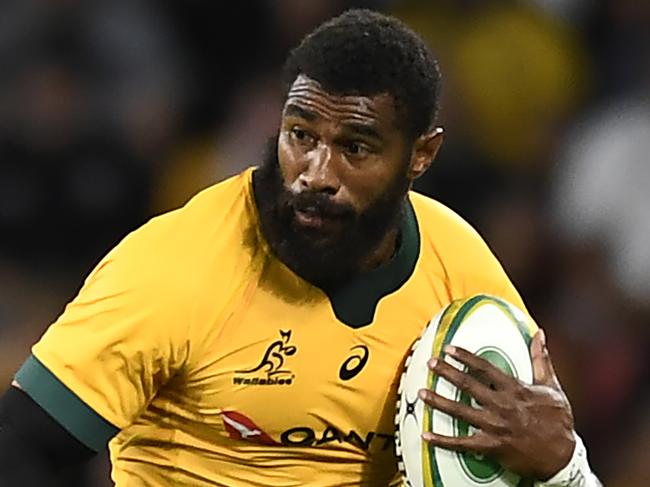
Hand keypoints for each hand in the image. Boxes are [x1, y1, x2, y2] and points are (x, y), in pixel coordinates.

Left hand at [418, 329, 574, 479]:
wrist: (563, 456)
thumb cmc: (557, 420)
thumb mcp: (551, 386)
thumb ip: (540, 359)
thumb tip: (539, 334)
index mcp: (514, 389)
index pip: (485, 368)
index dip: (465, 357)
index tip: (449, 349)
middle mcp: (502, 406)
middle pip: (468, 386)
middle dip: (447, 373)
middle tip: (431, 363)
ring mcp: (495, 427)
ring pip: (460, 412)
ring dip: (439, 402)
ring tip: (421, 392)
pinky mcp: (491, 446)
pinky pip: (462, 444)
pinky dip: (442, 441)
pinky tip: (425, 435)